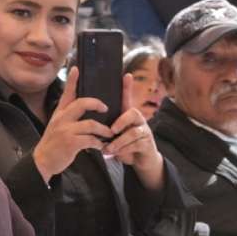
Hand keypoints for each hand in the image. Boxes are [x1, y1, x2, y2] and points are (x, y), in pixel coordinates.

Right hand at [31, 67, 112, 182]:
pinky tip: (101, 146)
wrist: (43, 161)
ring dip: (103, 129)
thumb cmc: (54, 143)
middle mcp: (62, 119)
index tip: (77, 68)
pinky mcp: (71, 143)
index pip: (67, 93)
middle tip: (105, 108)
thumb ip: (67, 115)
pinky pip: (90, 140)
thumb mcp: (57, 125)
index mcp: (60, 113)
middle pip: (82, 104)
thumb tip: (81, 107)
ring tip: (109, 133)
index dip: (72, 80)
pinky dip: (98, 143)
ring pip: (90, 124)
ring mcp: (66, 130)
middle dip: (97, 104)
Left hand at [105, 74, 164, 189]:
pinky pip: (136, 145)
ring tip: (108, 148)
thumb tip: (88, 123)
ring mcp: (145, 131)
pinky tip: (115, 155)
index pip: (127, 98)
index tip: (127, 75)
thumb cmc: (124, 144)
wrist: (140, 161)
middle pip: (133, 112)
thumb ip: (106, 128)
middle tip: (111, 131)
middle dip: (121, 121)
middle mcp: (138, 120)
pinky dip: (123, 150)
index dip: (127, 87)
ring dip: (119, 141)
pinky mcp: (147, 143)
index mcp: (128, 115)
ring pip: (133, 132)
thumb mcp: (115, 135)